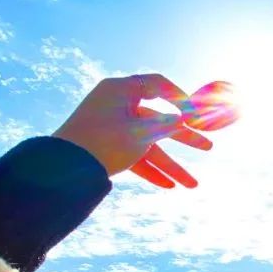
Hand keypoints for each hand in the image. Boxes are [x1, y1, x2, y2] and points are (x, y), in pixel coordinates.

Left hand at [52, 74, 236, 188]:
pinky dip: (151, 171)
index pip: (158, 85)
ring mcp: (111, 129)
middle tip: (209, 147)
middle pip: (158, 121)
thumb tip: (186, 117)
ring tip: (193, 186)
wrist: (64, 169)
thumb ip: (168, 124)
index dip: (181, 98)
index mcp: (121, 90)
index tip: (199, 113)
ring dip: (171, 165)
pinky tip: (170, 187)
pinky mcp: (106, 149)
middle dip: (184, 139)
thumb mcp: (142, 132)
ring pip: (148, 146)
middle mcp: (116, 107)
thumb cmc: (104, 141)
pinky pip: (134, 158)